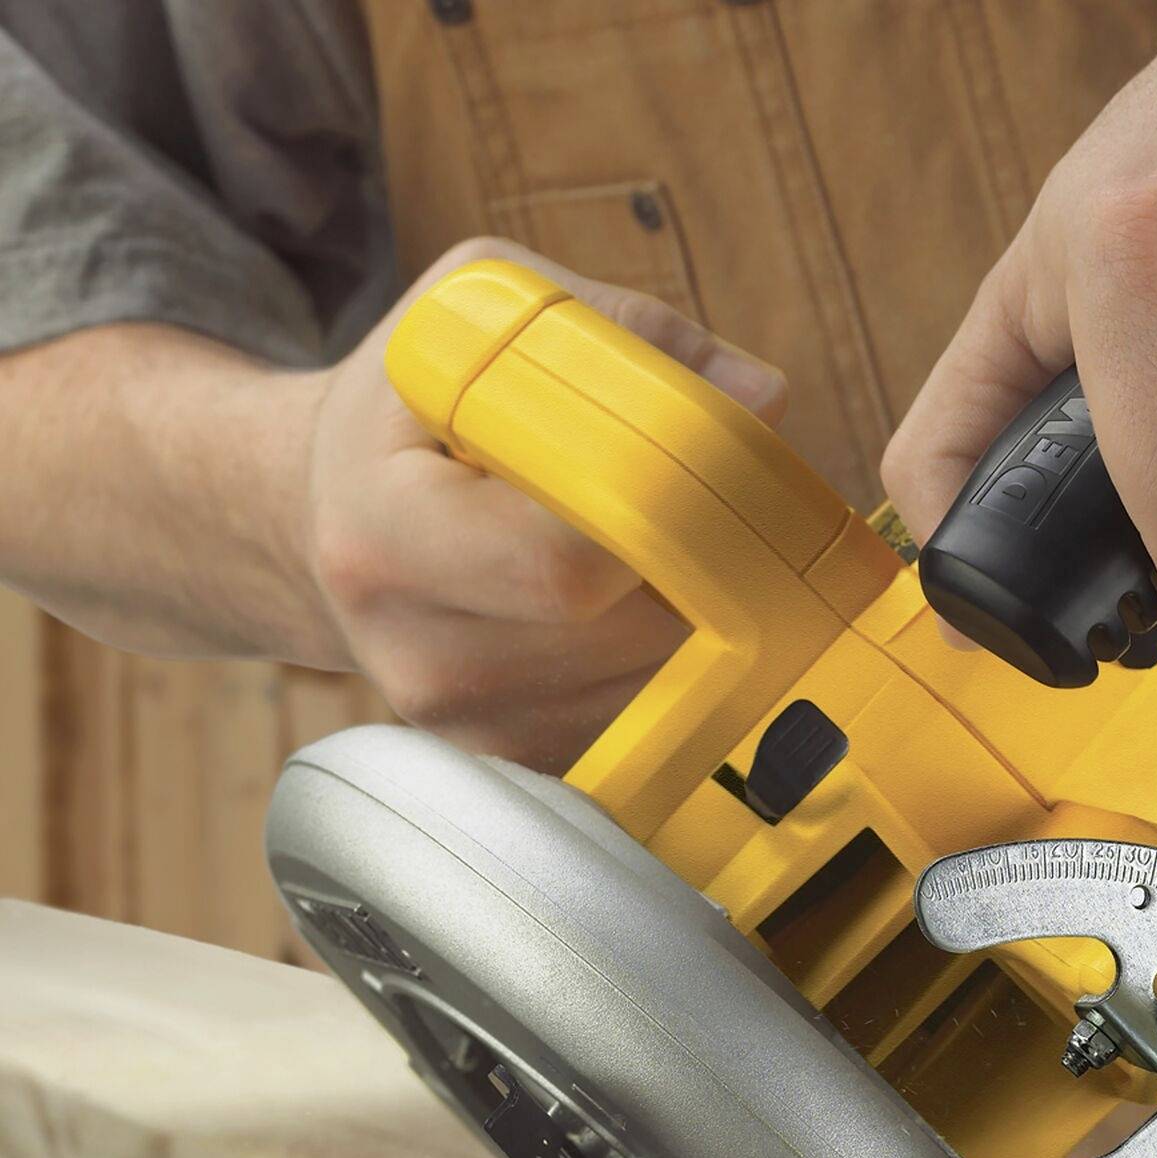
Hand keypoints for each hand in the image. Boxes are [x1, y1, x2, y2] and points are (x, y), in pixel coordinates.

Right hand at [293, 240, 786, 768]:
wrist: (321, 524)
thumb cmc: (415, 409)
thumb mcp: (483, 318)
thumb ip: (626, 338)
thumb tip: (761, 397)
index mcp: (387, 535)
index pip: (563, 566)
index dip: (657, 519)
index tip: (701, 473)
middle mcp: (420, 656)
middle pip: (631, 634)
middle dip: (699, 567)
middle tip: (713, 508)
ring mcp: (473, 730)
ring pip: (657, 688)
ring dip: (700, 619)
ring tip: (661, 551)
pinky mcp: (522, 766)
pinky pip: (649, 727)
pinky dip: (677, 667)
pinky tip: (640, 608)